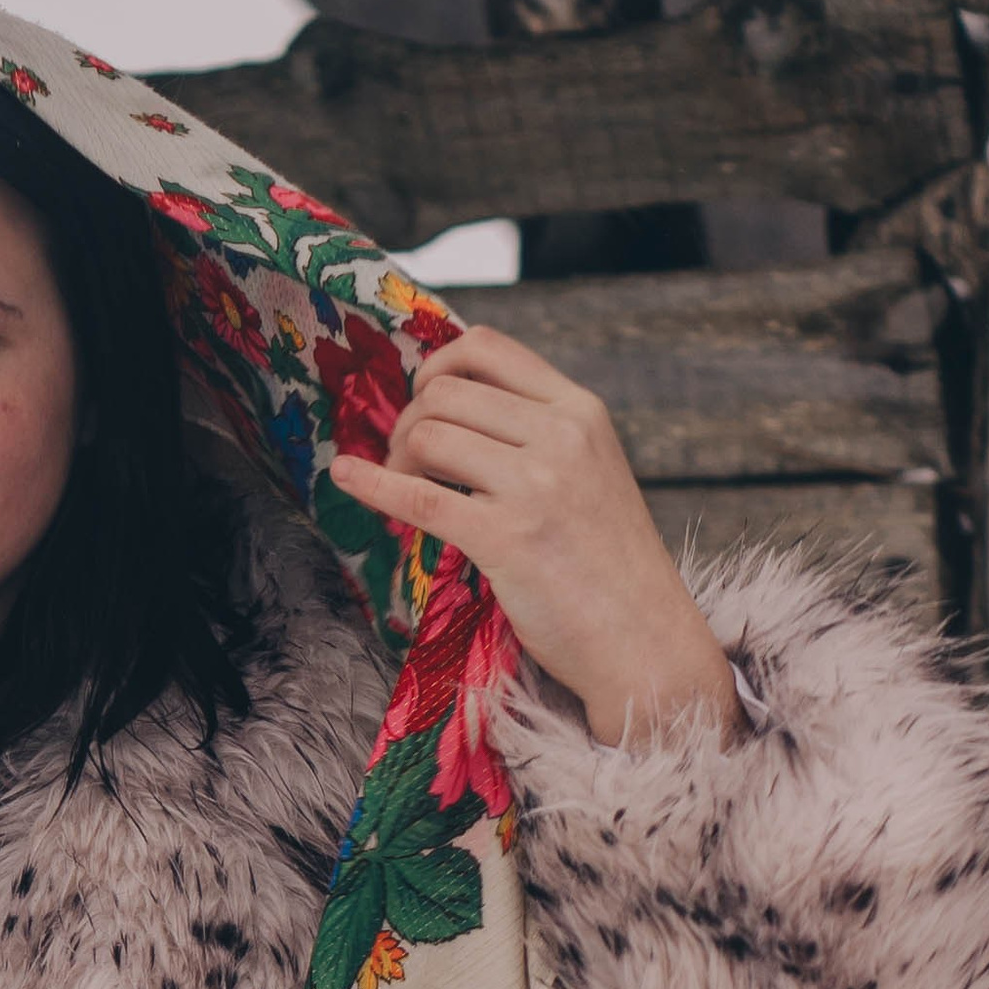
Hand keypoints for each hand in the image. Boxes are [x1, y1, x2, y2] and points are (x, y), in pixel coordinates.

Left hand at [327, 325, 741, 746]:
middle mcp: (561, 437)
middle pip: (447, 392)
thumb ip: (539, 431)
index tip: (423, 398)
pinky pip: (417, 497)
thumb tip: (452, 403)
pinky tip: (344, 477)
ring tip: (405, 486)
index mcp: (581, 411)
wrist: (644, 640)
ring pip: (428, 436)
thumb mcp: (594, 470)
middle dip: (409, 419)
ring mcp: (535, 486)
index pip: (488, 347)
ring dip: (397, 458)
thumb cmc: (611, 563)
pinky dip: (370, 484)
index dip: (437, 365)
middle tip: (406, 459)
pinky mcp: (506, 538)